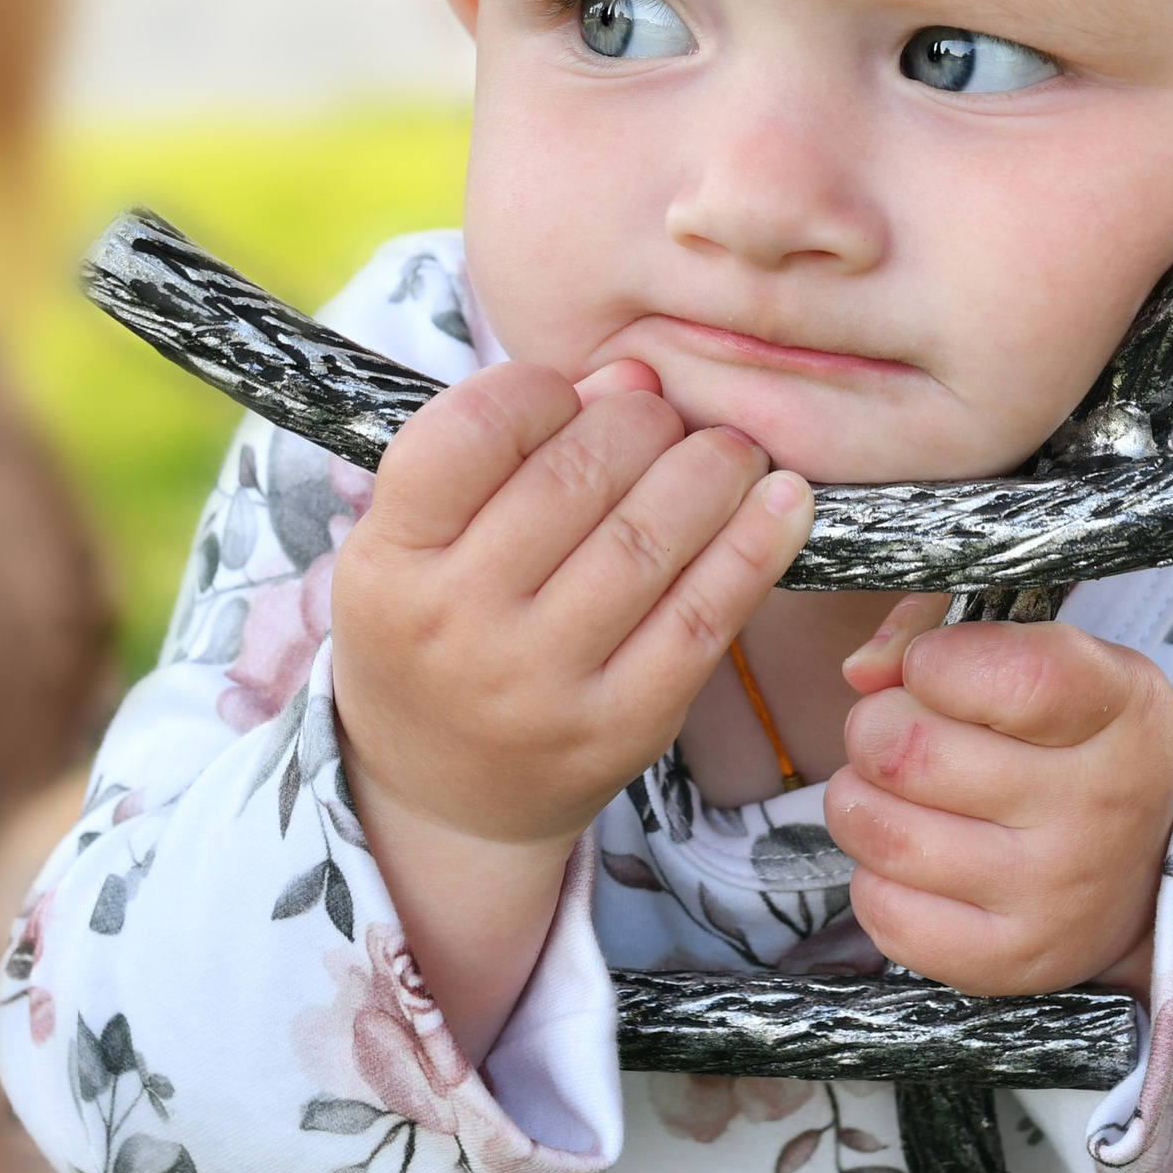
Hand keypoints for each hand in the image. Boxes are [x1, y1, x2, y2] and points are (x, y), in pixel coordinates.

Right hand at [331, 361, 811, 1037]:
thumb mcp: (418, 544)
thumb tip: (632, 376)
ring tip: (728, 449)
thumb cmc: (433, 635)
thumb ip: (505, 453)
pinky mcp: (622, 727)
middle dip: (640, 422)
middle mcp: (458, 625)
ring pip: (648, 539)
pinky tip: (783, 502)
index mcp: (389, 564)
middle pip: (574, 478)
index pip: (472, 432)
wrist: (440, 796)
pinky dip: (755, 547)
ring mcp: (542, 683)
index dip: (540, 390)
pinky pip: (703, 618)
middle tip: (664, 415)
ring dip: (709, 470)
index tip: (572, 394)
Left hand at [827, 601, 1172, 995]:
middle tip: (896, 734)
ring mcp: (1055, 893)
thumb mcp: (1048, 661)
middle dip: (874, 728)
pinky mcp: (1010, 962)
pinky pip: (882, 911)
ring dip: (860, 801)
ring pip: (881, 830)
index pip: (1006, 674)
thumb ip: (944, 631)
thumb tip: (861, 671)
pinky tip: (913, 861)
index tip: (933, 670)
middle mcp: (1098, 806)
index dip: (933, 662)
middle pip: (909, 751)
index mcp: (1120, 709)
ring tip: (894, 795)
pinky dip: (874, 878)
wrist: (1144, 878)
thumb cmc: (1072, 744)